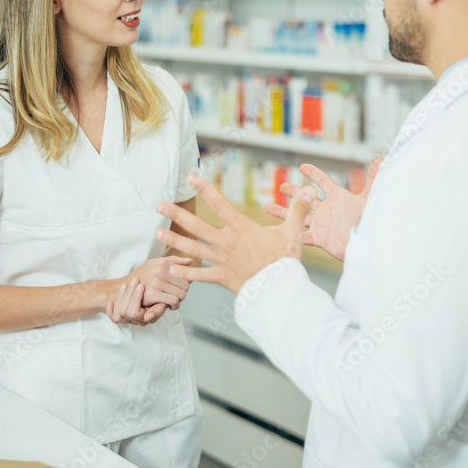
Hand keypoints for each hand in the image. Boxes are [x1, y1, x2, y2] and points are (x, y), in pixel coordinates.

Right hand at [105, 256, 192, 325]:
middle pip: (186, 286)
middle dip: (181, 293)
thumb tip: (191, 261)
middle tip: (174, 297)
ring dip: (178, 301)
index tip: (177, 288)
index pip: (187, 274)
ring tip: (171, 301)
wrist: (124, 288)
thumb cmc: (142, 277)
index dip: (184, 284)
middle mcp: (161, 270)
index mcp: (163, 262)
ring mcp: (157, 281)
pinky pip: (174, 301)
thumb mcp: (155, 264)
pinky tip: (168, 306)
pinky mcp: (153, 293)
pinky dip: (173, 306)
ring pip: (181, 294)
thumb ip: (174, 261)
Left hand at [107, 278, 159, 325]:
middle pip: (124, 312)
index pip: (133, 313)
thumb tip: (147, 316)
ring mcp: (128, 320)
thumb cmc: (159, 297)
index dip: (135, 297)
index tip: (141, 285)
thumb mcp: (162, 302)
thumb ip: (158, 310)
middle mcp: (136, 322)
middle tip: (135, 280)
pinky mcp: (120, 316)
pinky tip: (111, 302)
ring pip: (118, 314)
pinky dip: (110, 310)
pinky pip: (113, 318)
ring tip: (126, 285)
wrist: (153, 294)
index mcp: (145, 319)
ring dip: (121, 297)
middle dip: (128, 294)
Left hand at [154, 174, 315, 293]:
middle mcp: (227, 242)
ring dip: (174, 240)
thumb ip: (298, 210)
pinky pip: (200, 275)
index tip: (190, 177)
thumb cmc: (286, 260)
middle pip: (197, 225)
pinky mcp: (222, 277)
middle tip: (159, 205)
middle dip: (176, 214)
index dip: (204, 188)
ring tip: (157, 233)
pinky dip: (186, 272)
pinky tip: (171, 269)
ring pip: (193, 248)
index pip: (220, 203)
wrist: (280, 289)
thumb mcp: (293, 232)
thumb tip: (310, 190)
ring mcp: (222, 260)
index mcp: (242, 228)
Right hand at [263, 157, 382, 261]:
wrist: (368, 247)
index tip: (303, 166)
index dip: (314, 173)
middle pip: (307, 198)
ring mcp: (322, 224)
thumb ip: (374, 178)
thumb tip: (385, 157)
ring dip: (283, 211)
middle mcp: (328, 210)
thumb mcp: (369, 199)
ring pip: (298, 215)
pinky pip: (299, 234)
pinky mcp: (319, 238)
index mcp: (338, 198)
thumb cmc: (370, 222)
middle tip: (281, 186)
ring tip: (267, 206)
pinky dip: (288, 231)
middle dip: (294, 192)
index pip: (323, 181)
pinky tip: (275, 229)